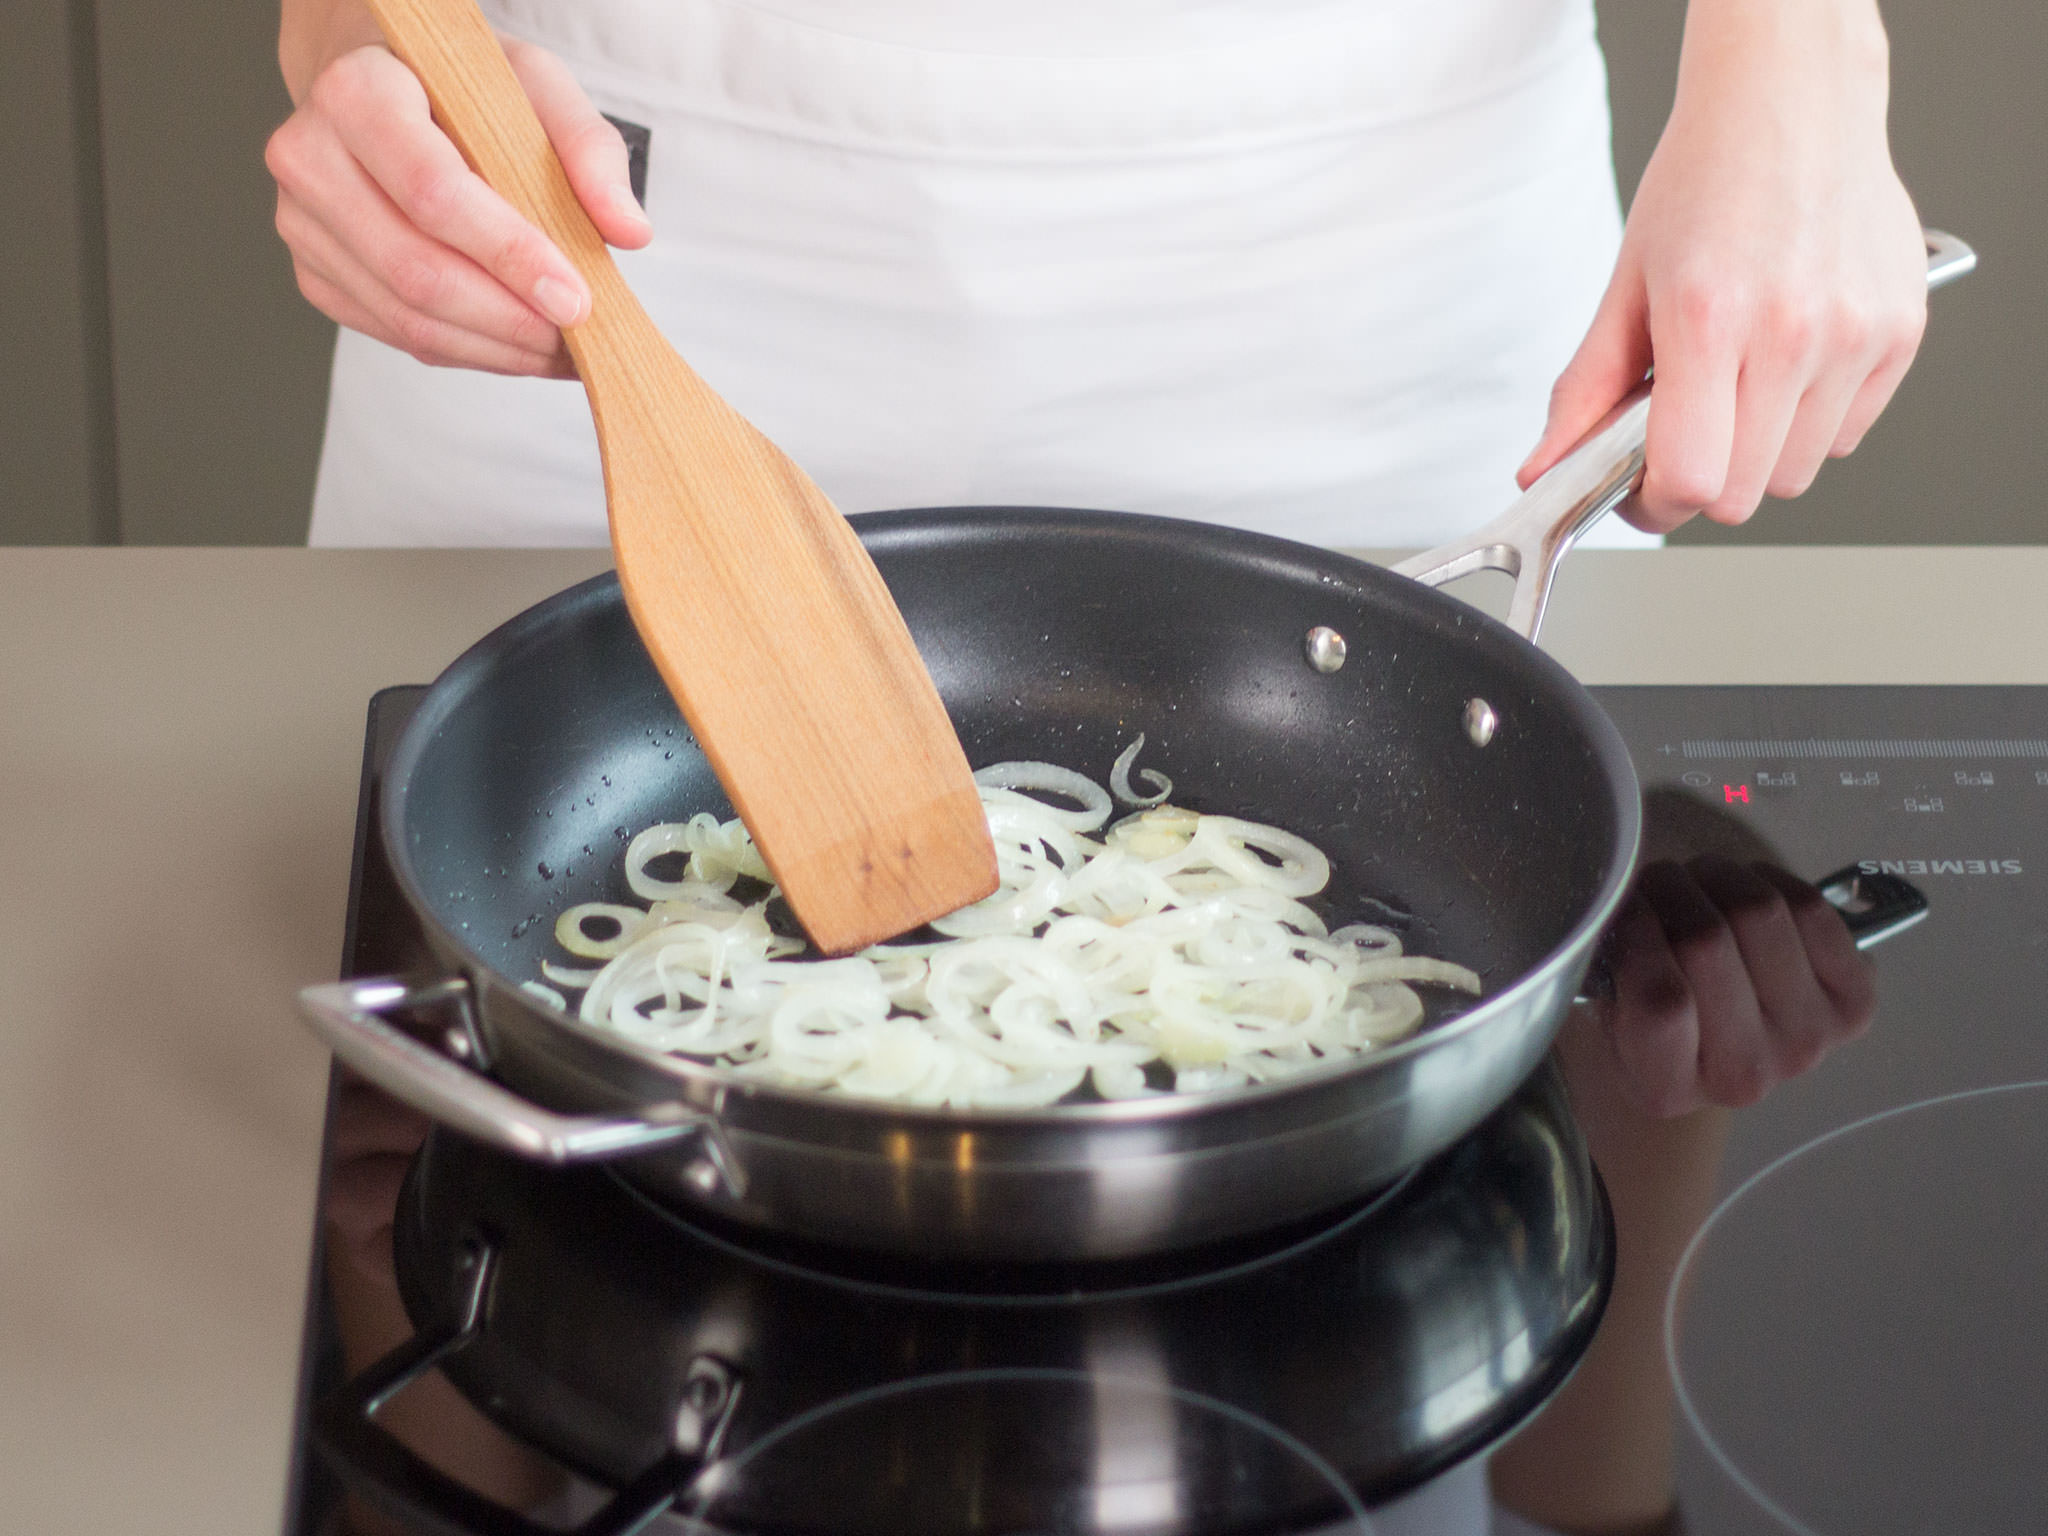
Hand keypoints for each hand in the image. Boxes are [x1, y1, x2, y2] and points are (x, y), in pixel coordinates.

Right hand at [266, 13, 650, 376]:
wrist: (383, 90)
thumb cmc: (458, 85)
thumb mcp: (534, 84)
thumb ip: (587, 148)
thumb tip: (629, 231)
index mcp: (357, 92)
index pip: (434, 192)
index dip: (510, 255)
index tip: (577, 299)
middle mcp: (310, 157)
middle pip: (418, 270)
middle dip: (512, 320)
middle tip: (581, 339)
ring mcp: (303, 224)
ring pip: (408, 317)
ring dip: (498, 350)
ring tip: (563, 352)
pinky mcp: (316, 274)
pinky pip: (399, 335)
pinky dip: (470, 352)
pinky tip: (520, 346)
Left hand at [1518, 0, 1926, 530]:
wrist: (1793, 105)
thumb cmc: (1708, 182)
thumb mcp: (1625, 286)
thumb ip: (1584, 393)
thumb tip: (1543, 471)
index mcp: (1711, 320)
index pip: (1689, 479)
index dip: (1652, 502)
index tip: (1637, 487)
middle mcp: (1794, 332)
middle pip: (1740, 493)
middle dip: (1700, 478)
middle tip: (1681, 427)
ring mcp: (1856, 336)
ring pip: (1797, 476)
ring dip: (1757, 453)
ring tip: (1738, 381)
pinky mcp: (1901, 334)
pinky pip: (1847, 435)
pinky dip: (1811, 422)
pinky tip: (1787, 362)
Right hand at [1573, 855, 1876, 1118]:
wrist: (1730, 1052)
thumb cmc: (1655, 1021)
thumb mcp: (1608, 1012)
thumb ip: (1607, 970)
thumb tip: (1623, 898)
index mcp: (1668, 1088)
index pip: (1660, 1002)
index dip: (1637, 931)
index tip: (1622, 905)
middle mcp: (1746, 1077)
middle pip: (1706, 942)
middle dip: (1670, 889)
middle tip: (1656, 881)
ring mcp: (1808, 1041)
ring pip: (1757, 912)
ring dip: (1717, 875)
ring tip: (1699, 881)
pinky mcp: (1855, 1005)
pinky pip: (1809, 909)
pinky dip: (1771, 881)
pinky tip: (1748, 894)